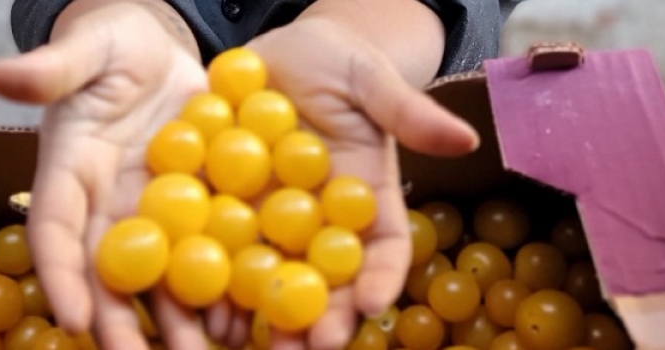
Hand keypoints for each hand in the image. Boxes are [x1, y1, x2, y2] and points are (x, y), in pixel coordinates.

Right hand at [0, 2, 215, 349]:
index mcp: (69, 173)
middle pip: (105, 275)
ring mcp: (153, 214)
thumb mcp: (88, 47)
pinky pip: (207, 258)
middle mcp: (106, 207)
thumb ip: (52, 67)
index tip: (73, 316)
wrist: (160, 46)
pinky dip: (223, 293)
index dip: (60, 274)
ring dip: (174, 324)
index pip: (53, 229)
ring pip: (158, 280)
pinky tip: (244, 325)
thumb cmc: (112, 42)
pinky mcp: (198, 211)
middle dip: (116, 325)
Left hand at [206, 18, 479, 349]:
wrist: (274, 49)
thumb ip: (407, 111)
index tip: (372, 305)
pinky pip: (211, 248)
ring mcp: (266, 220)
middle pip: (325, 280)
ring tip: (251, 342)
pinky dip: (208, 282)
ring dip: (262, 316)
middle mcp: (317, 222)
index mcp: (364, 198)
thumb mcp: (369, 77)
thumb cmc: (335, 60)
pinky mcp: (216, 207)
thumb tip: (465, 137)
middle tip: (312, 348)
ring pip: (269, 278)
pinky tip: (199, 307)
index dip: (380, 278)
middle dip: (321, 319)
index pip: (382, 249)